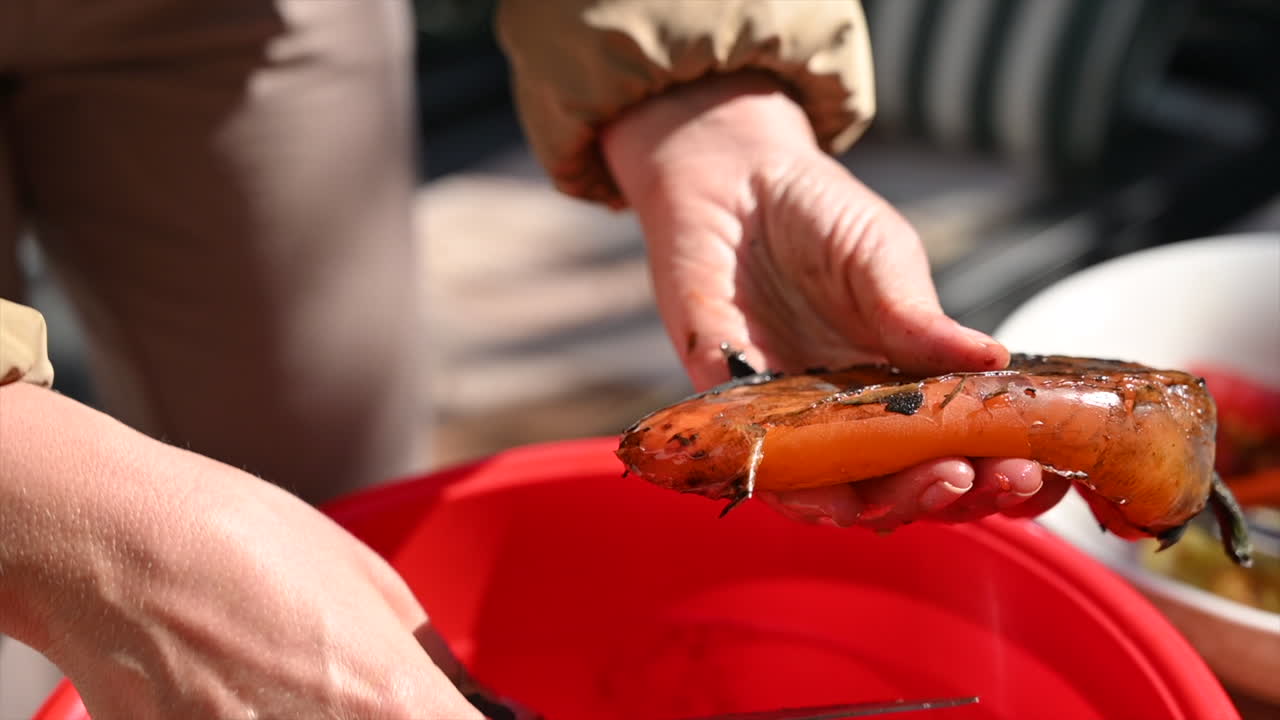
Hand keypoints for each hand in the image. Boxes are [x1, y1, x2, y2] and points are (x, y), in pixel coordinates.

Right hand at [0, 384, 481, 719]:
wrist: (113, 546)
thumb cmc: (244, 541)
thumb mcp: (367, 581)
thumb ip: (431, 661)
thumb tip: (486, 707)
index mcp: (395, 702)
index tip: (458, 714)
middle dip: (397, 718)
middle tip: (360, 692)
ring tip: (287, 684)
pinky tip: (247, 696)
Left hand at [601, 72, 1069, 529]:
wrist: (727, 176)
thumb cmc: (816, 215)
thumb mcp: (882, 256)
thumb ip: (918, 316)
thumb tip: (996, 362)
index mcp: (898, 387)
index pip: (955, 450)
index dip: (999, 475)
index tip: (1046, 474)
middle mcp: (846, 418)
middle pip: (904, 487)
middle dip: (958, 495)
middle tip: (1000, 477)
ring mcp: (788, 419)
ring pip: (838, 494)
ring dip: (893, 503)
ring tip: (944, 481)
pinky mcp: (727, 406)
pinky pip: (756, 465)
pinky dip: (794, 487)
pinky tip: (830, 495)